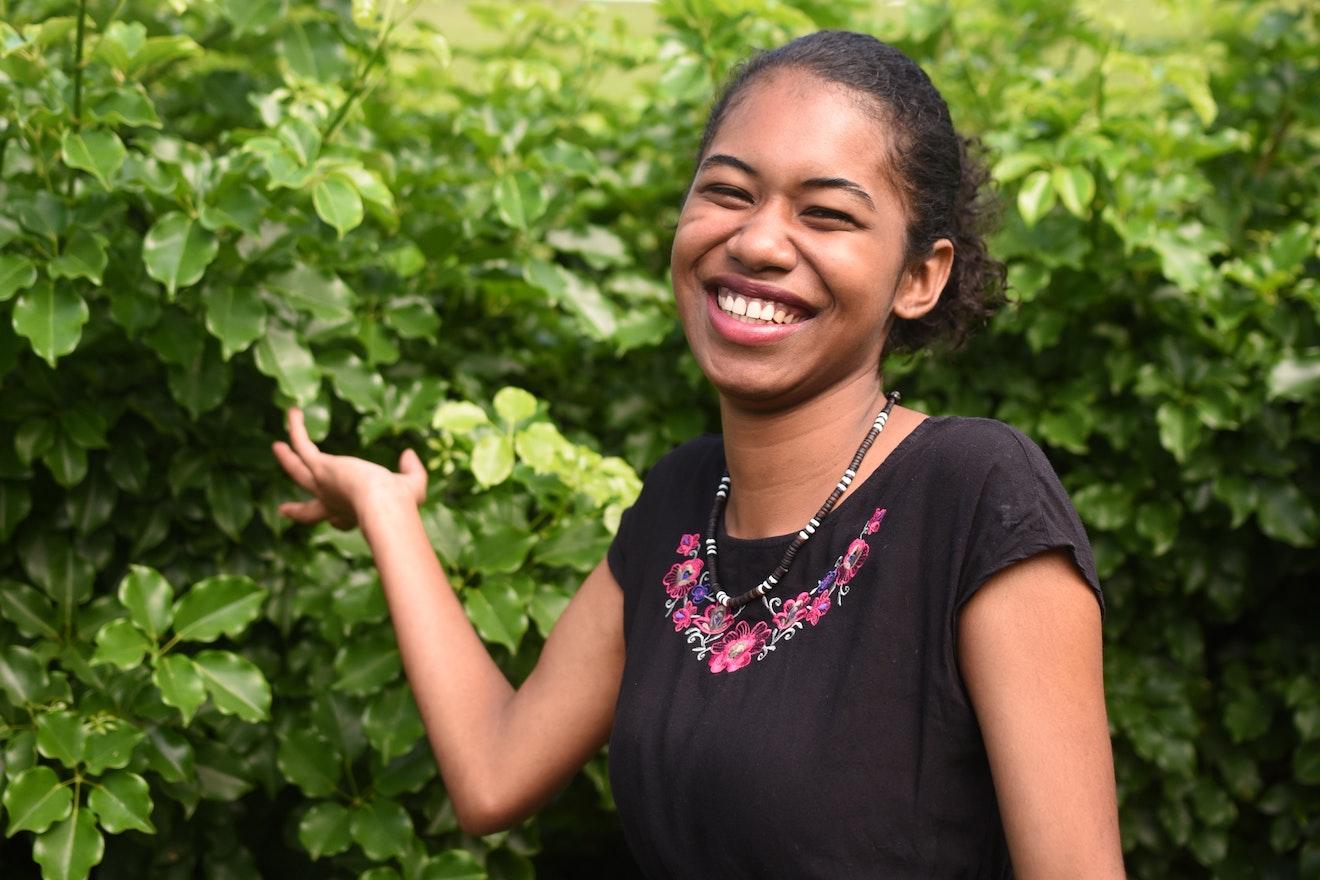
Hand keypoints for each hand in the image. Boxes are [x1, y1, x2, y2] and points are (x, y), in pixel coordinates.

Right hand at [272, 408, 426, 529]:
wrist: (383, 503)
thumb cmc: (400, 502)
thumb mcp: (413, 487)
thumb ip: (411, 472)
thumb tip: (408, 454)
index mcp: (353, 515)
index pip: (341, 521)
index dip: (338, 521)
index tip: (336, 522)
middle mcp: (334, 504)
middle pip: (309, 507)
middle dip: (297, 510)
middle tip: (284, 510)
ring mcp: (323, 485)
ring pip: (298, 472)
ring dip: (287, 459)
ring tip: (277, 446)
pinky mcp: (319, 467)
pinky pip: (302, 445)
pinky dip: (297, 428)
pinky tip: (294, 412)